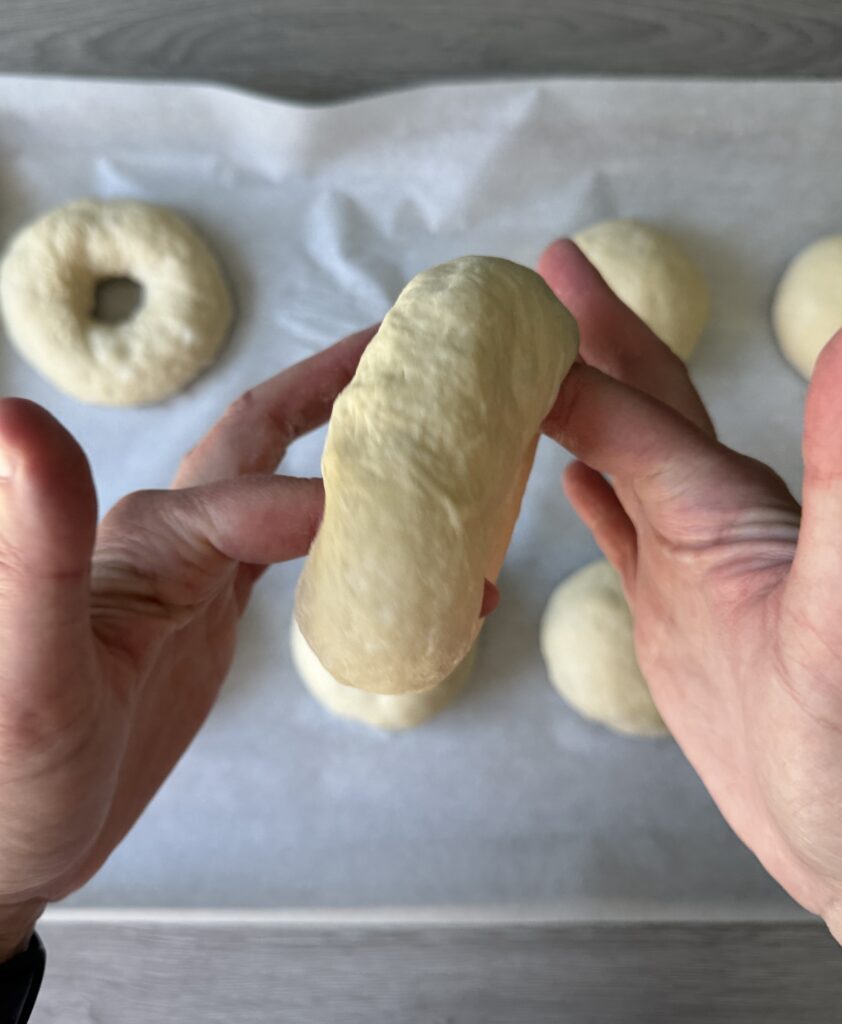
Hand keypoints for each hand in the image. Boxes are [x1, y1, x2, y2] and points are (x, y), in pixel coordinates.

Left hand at [0, 325, 375, 957]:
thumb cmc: (9, 773)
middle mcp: (169, 539)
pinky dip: (344, 540)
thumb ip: (38, 549)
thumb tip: (16, 417)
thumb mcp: (26, 671)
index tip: (408, 516)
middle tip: (417, 364)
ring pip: (286, 491)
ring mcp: (194, 577)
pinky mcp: (210, 617)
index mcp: (140, 539)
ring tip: (426, 459)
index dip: (327, 491)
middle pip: (262, 437)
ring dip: (353, 465)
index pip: (247, 488)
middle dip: (336, 392)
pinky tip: (384, 556)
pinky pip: (289, 556)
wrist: (10, 843)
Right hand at [538, 240, 841, 941]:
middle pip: (641, 403)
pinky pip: (620, 530)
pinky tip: (571, 476)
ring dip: (583, 405)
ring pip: (623, 457)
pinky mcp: (672, 611)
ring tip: (539, 365)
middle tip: (545, 274)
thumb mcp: (841, 617)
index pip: (635, 412)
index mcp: (729, 508)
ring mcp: (687, 563)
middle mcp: (709, 517)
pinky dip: (589, 491)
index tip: (519, 300)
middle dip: (595, 335)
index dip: (576, 356)